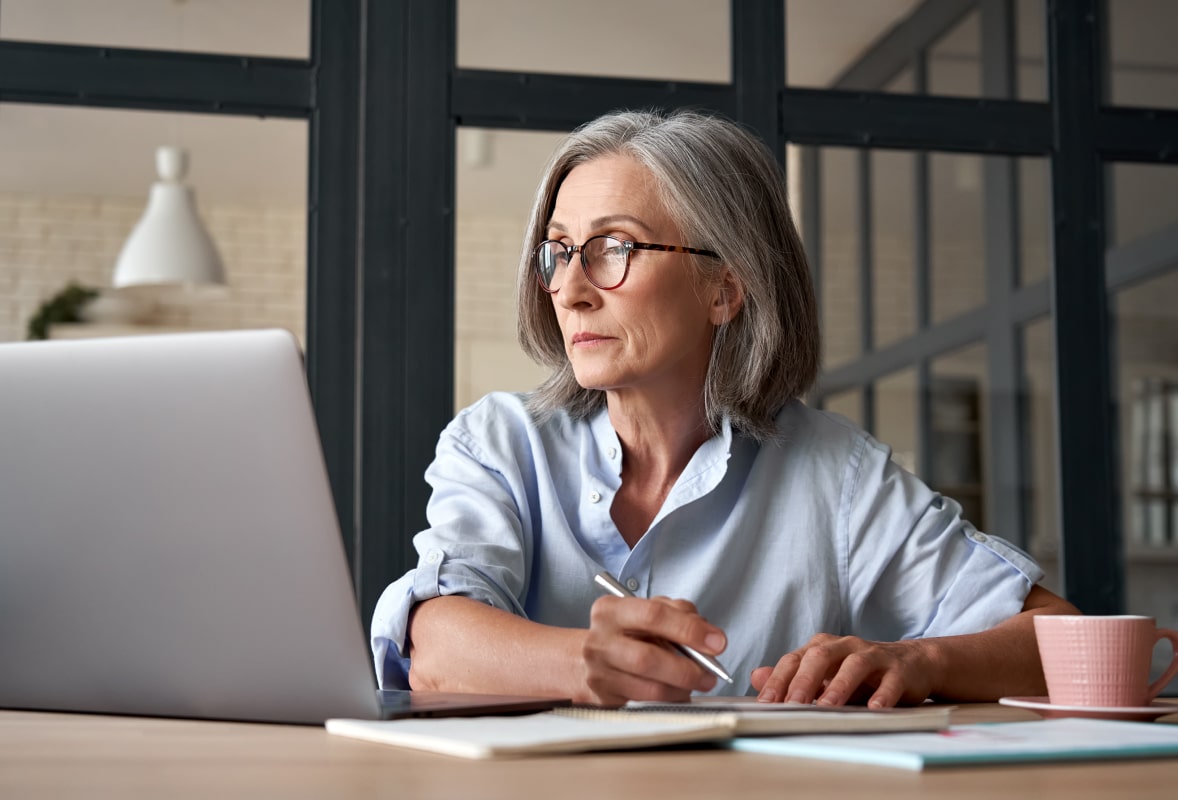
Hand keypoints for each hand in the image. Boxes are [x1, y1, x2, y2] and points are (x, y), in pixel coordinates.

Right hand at [580, 595, 727, 705]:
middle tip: (710, 673)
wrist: (585, 659)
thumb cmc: (626, 633)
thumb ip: (678, 614)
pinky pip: (646, 703)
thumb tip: (709, 636)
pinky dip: (670, 699)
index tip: (717, 642)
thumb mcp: (647, 611)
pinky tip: (679, 692)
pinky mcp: (604, 698)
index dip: (689, 630)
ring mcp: (599, 672)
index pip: (654, 616)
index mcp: (611, 610)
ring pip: (649, 687)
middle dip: (687, 668)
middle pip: (648, 658)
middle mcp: (600, 641)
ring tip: (699, 683)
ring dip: (682, 688)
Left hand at [749, 633, 940, 707]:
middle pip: (820, 657)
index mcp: (823, 647)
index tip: (765, 703)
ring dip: (839, 686)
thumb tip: (756, 677)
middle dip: (803, 682)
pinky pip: (890, 681)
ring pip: (854, 665)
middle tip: (791, 705)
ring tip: (826, 707)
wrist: (913, 664)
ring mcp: (874, 656)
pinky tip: (874, 709)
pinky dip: (882, 695)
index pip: (794, 660)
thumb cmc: (861, 674)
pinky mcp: (899, 670)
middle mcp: (846, 646)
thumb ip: (791, 677)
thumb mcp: (825, 675)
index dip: (778, 680)